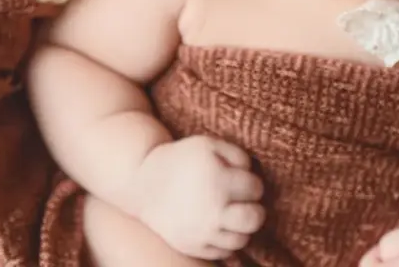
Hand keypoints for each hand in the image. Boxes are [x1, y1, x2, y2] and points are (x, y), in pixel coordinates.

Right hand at [133, 136, 264, 259]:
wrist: (143, 183)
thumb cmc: (182, 160)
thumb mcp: (209, 145)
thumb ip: (238, 155)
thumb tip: (253, 175)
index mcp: (219, 182)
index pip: (256, 189)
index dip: (252, 183)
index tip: (241, 181)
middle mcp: (212, 211)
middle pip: (254, 219)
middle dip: (255, 209)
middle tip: (244, 203)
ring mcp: (201, 233)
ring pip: (241, 240)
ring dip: (242, 227)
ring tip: (232, 215)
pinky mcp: (191, 247)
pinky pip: (223, 253)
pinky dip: (226, 241)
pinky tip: (219, 227)